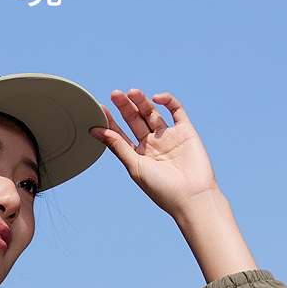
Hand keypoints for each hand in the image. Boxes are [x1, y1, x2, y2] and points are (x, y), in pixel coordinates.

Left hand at [89, 90, 219, 220]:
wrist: (192, 196)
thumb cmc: (161, 188)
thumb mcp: (135, 166)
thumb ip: (117, 146)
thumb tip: (94, 130)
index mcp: (138, 155)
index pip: (120, 134)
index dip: (110, 121)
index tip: (100, 109)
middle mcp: (152, 144)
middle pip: (135, 120)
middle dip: (125, 107)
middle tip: (115, 94)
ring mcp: (168, 136)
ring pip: (152, 113)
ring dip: (142, 102)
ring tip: (132, 92)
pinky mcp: (185, 131)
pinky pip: (176, 110)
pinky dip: (167, 101)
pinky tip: (157, 98)